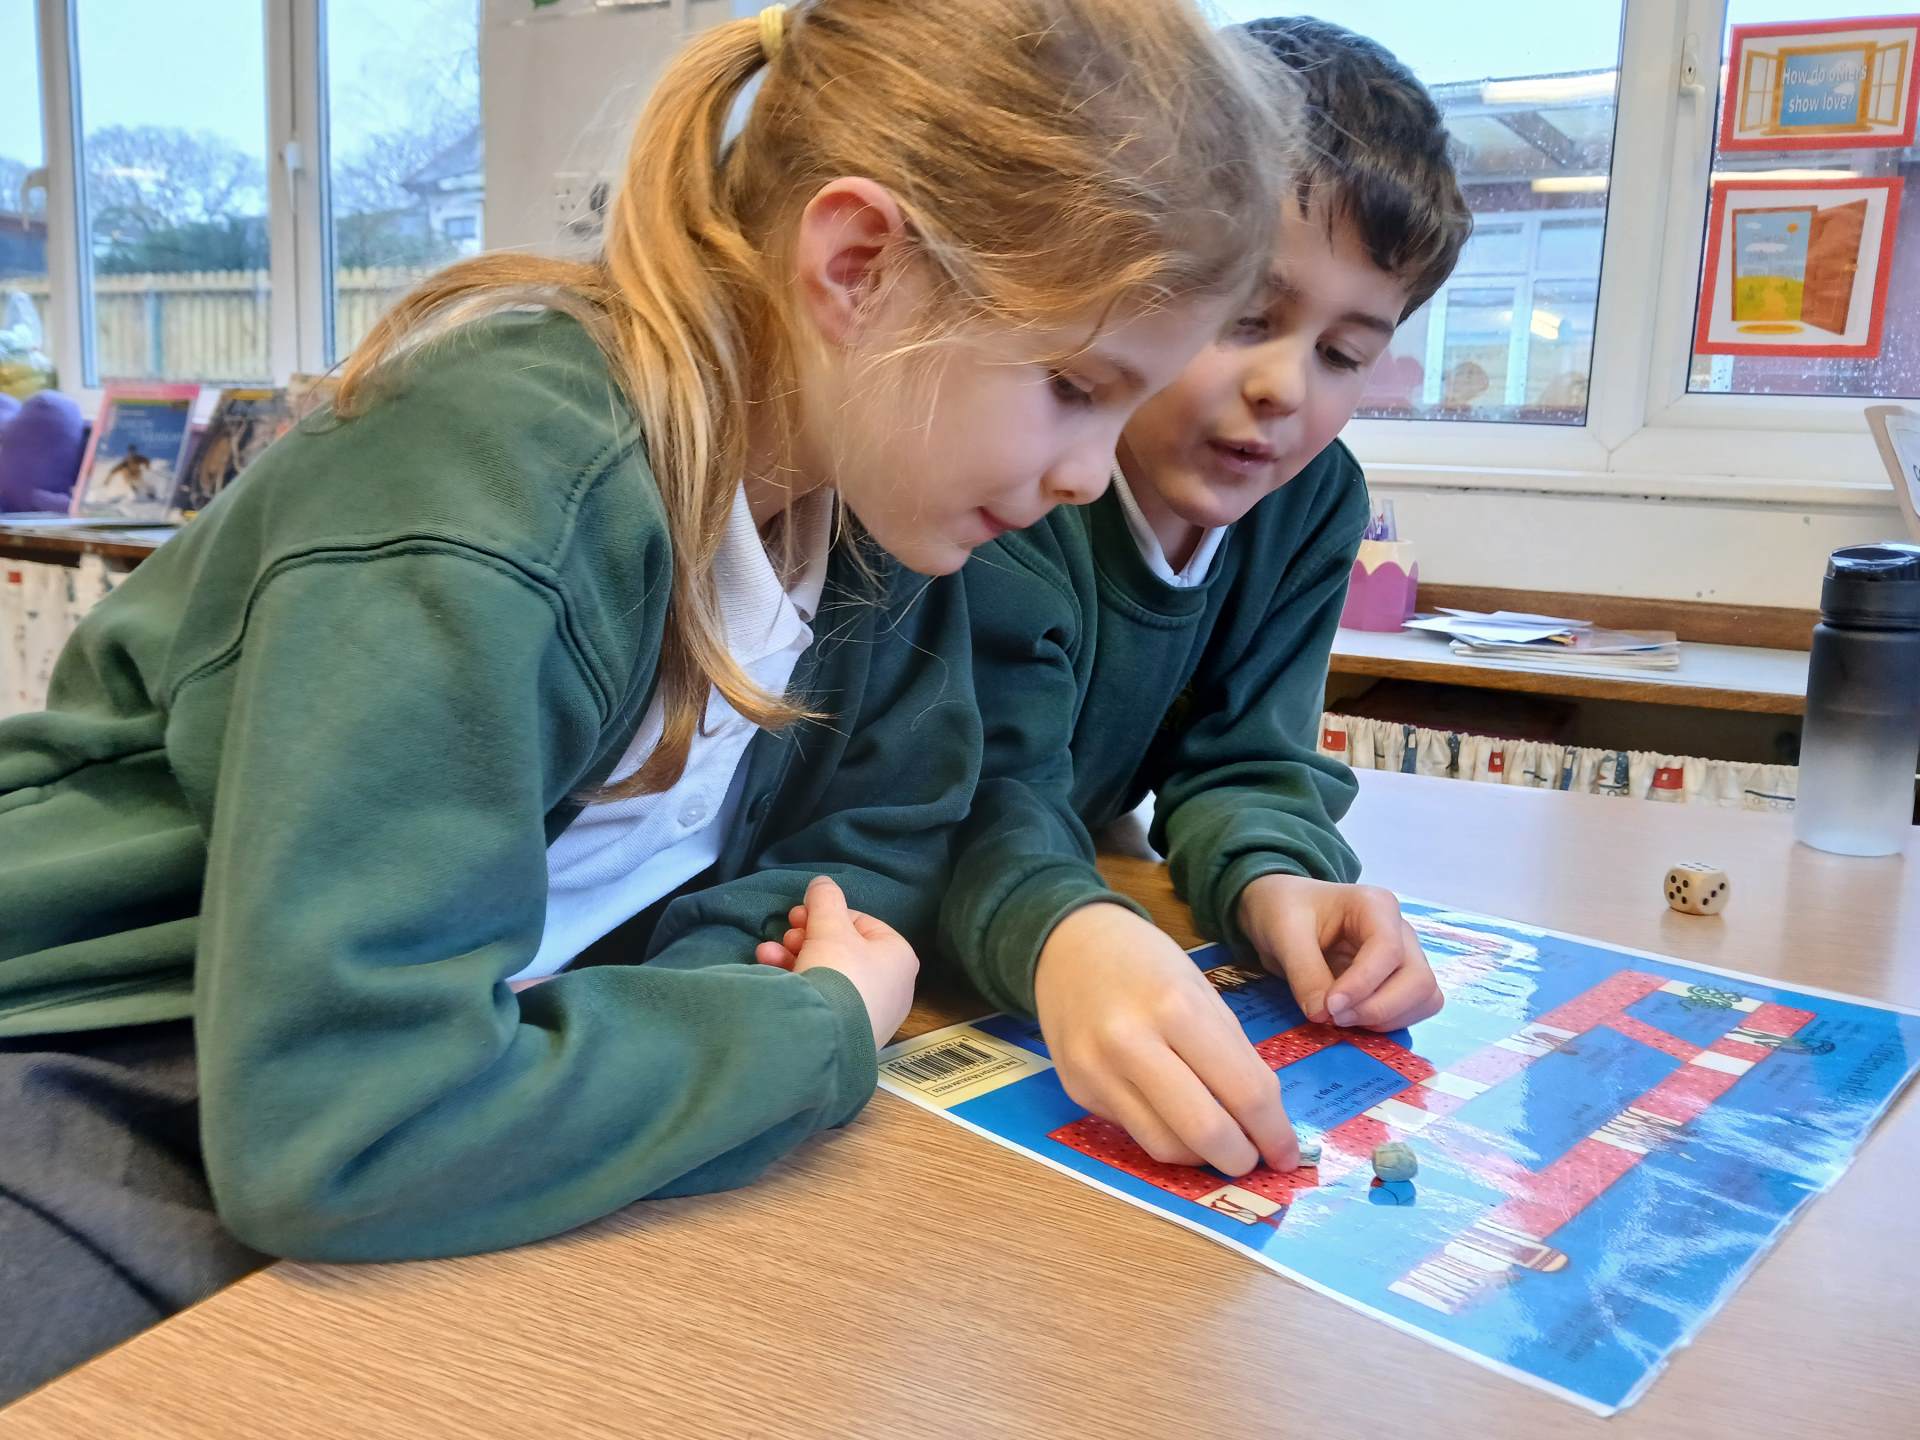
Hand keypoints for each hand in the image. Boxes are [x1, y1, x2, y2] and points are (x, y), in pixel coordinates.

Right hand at [754, 876, 918, 1047]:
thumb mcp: (829, 927)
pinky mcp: (847, 1033)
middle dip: (806, 937)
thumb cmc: (838, 972)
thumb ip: (825, 900)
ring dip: (794, 957)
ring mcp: (870, 1013)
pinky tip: (771, 975)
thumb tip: (822, 883)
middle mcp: (892, 986)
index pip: (862, 923)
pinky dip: (799, 984)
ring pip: (828, 974)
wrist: (825, 1037)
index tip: (800, 915)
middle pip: (842, 949)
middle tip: (786, 934)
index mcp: (899, 956)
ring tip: (768, 953)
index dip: (828, 914)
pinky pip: (823, 999)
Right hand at [1032, 903, 1296, 1176]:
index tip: (1287, 1152)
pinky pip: (1135, 1133)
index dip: (1274, 1132)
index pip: (1244, 1091)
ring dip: (1203, 1157)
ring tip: (1219, 1143)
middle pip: (1206, 1131)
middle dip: (1242, 1158)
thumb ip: (1233, 1053)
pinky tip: (1178, 1122)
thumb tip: (1265, 1119)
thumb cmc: (1145, 961)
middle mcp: (1132, 1043)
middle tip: (1256, 1158)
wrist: (1066, 945)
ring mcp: (1098, 1072)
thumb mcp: (1201, 990)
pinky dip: (1167, 1137)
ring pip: (1166, 1147)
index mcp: (1176, 1007)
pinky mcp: (1077, 1092)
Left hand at [1237, 875, 1441, 1030]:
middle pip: (1418, 980)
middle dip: (1378, 1008)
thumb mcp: (1284, 934)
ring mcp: (1405, 956)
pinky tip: (1353, 1019)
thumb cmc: (1284, 910)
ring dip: (1385, 1019)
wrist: (1283, 910)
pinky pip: (1413, 1010)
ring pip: (1424, 999)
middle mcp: (1400, 930)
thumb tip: (1323, 1016)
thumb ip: (1304, 973)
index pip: (1388, 950)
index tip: (1329, 1007)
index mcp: (1375, 905)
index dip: (1363, 985)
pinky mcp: (1399, 981)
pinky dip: (1388, 1023)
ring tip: (1341, 1018)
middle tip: (1333, 1018)